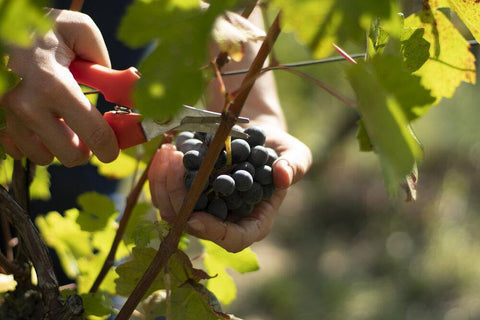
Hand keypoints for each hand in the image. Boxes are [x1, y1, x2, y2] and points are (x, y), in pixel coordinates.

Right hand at [0, 9, 118, 165]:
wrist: (7, 28)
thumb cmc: (47, 30)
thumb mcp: (82, 33)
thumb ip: (108, 67)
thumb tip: (128, 96)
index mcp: (54, 85)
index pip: (94, 135)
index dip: (110, 147)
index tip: (113, 148)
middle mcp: (27, 105)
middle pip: (71, 155)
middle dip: (86, 149)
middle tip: (88, 134)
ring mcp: (9, 116)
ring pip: (45, 158)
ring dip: (58, 146)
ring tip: (62, 123)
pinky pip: (20, 152)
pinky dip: (34, 144)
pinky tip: (41, 126)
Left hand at [148, 125, 311, 251]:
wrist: (255, 136)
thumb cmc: (278, 151)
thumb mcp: (296, 155)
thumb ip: (294, 166)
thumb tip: (283, 176)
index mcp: (253, 221)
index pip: (233, 239)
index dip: (213, 233)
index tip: (195, 217)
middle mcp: (224, 219)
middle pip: (194, 225)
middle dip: (178, 196)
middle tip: (176, 163)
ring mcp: (203, 206)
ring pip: (172, 209)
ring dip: (164, 183)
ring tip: (169, 153)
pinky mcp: (186, 190)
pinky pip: (165, 191)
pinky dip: (161, 173)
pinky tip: (166, 150)